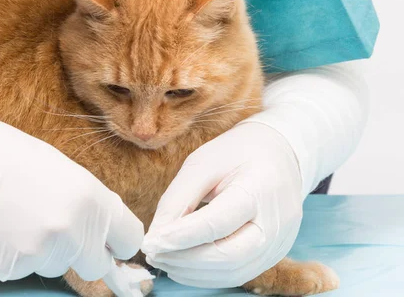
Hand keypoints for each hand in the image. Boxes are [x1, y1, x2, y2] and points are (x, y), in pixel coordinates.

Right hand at [0, 108, 142, 281]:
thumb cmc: (2, 156)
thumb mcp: (58, 169)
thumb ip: (85, 203)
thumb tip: (100, 232)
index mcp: (92, 198)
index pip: (130, 239)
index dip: (116, 242)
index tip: (106, 241)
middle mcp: (74, 229)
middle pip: (95, 265)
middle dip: (79, 253)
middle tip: (51, 227)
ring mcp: (43, 251)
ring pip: (56, 266)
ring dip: (42, 252)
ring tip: (15, 218)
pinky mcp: (12, 268)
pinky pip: (25, 270)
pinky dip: (14, 257)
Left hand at [141, 122, 302, 287]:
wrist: (279, 156)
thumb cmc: (237, 154)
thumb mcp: (203, 163)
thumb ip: (179, 199)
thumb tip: (157, 236)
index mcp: (260, 188)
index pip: (218, 223)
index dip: (181, 237)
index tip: (150, 242)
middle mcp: (277, 222)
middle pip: (228, 257)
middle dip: (184, 260)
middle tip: (153, 253)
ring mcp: (280, 243)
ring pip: (232, 273)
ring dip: (191, 272)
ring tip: (163, 259)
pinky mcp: (274, 255)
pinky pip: (237, 274)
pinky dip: (205, 275)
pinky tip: (182, 264)